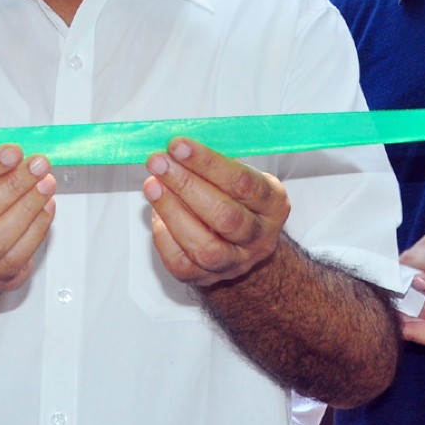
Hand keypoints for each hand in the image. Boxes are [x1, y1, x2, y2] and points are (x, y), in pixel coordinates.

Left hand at [142, 138, 289, 286]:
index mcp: (272, 204)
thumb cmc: (234, 200)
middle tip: (159, 163)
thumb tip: (175, 149)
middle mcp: (259, 237)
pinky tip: (156, 213)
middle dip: (186, 185)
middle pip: (225, 216)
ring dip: (172, 211)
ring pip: (205, 246)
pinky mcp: (207, 278)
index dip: (207, 163)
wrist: (240, 247)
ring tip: (152, 185)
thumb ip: (213, 163)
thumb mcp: (238, 175)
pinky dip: (164, 236)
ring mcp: (235, 262)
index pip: (243, 183)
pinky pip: (182, 263)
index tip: (177, 146)